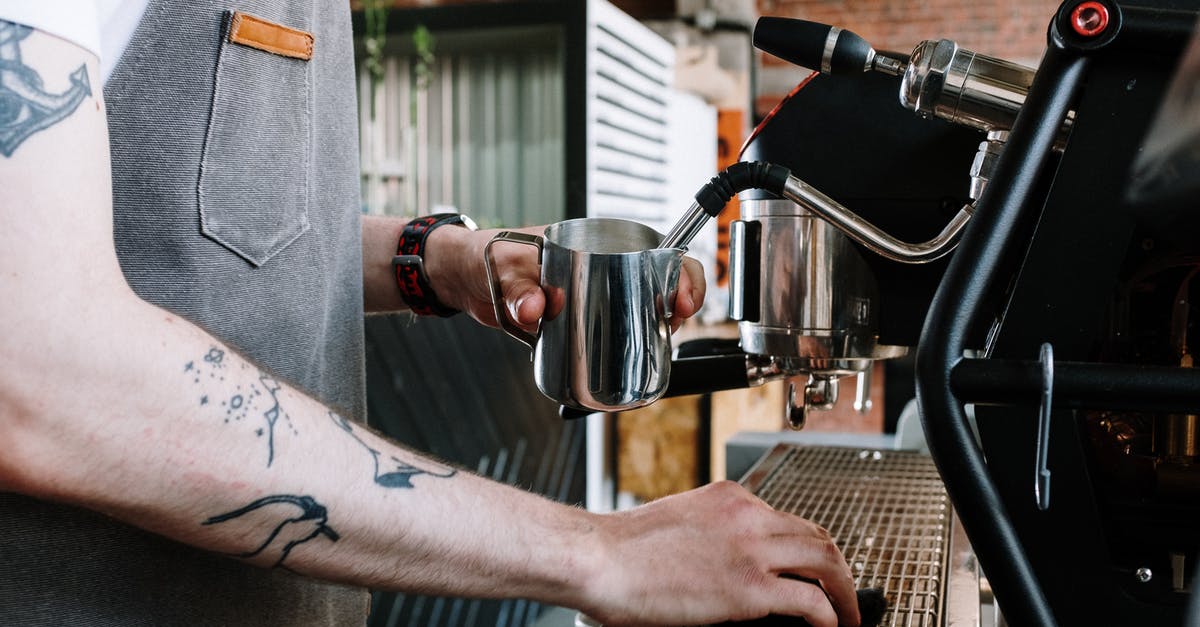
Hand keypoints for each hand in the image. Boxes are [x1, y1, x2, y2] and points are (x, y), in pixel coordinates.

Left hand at [425, 225, 706, 331]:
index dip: (678, 271)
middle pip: (656, 281)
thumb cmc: (485, 256)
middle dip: (678, 301)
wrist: (463, 279)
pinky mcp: (578, 320)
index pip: (652, 249)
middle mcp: (600, 267)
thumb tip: (537, 308)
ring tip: (660, 344)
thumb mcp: (503, 267)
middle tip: (675, 323)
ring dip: (656, 326)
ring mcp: (592, 294)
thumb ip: (519, 288)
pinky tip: (633, 359)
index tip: (682, 296)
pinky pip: (611, 330)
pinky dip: (627, 343)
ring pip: (639, 308)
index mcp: (592, 242)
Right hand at [580, 481, 859, 626]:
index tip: (810, 570)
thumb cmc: (620, 549)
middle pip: (817, 535)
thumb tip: (726, 563)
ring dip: (845, 591)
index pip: (785, 519)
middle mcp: (747, 515)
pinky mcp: (748, 588)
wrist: (597, 557)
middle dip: (838, 567)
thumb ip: (711, 535)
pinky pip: (810, 601)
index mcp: (729, 497)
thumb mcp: (678, 524)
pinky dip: (830, 615)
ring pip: (826, 561)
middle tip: (844, 593)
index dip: (805, 548)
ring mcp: (751, 549)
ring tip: (849, 615)